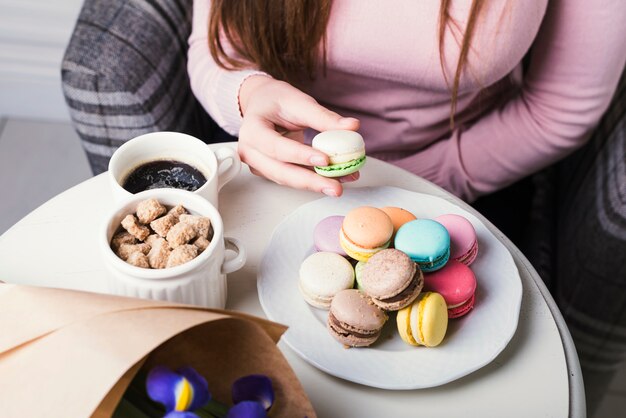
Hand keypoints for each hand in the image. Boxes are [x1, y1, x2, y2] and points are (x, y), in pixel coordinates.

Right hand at [238, 75, 360, 196]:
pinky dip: (312, 180)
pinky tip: (333, 179)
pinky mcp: (269, 171)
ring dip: (315, 183)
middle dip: (310, 181)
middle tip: (336, 187)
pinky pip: (292, 178)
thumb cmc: (275, 100)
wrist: (261, 103)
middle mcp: (250, 151)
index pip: (276, 147)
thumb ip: (323, 117)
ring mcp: (258, 164)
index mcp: (252, 130)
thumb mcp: (298, 101)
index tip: (325, 159)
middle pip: (280, 172)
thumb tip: (352, 126)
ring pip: (287, 179)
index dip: (300, 155)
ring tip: (340, 185)